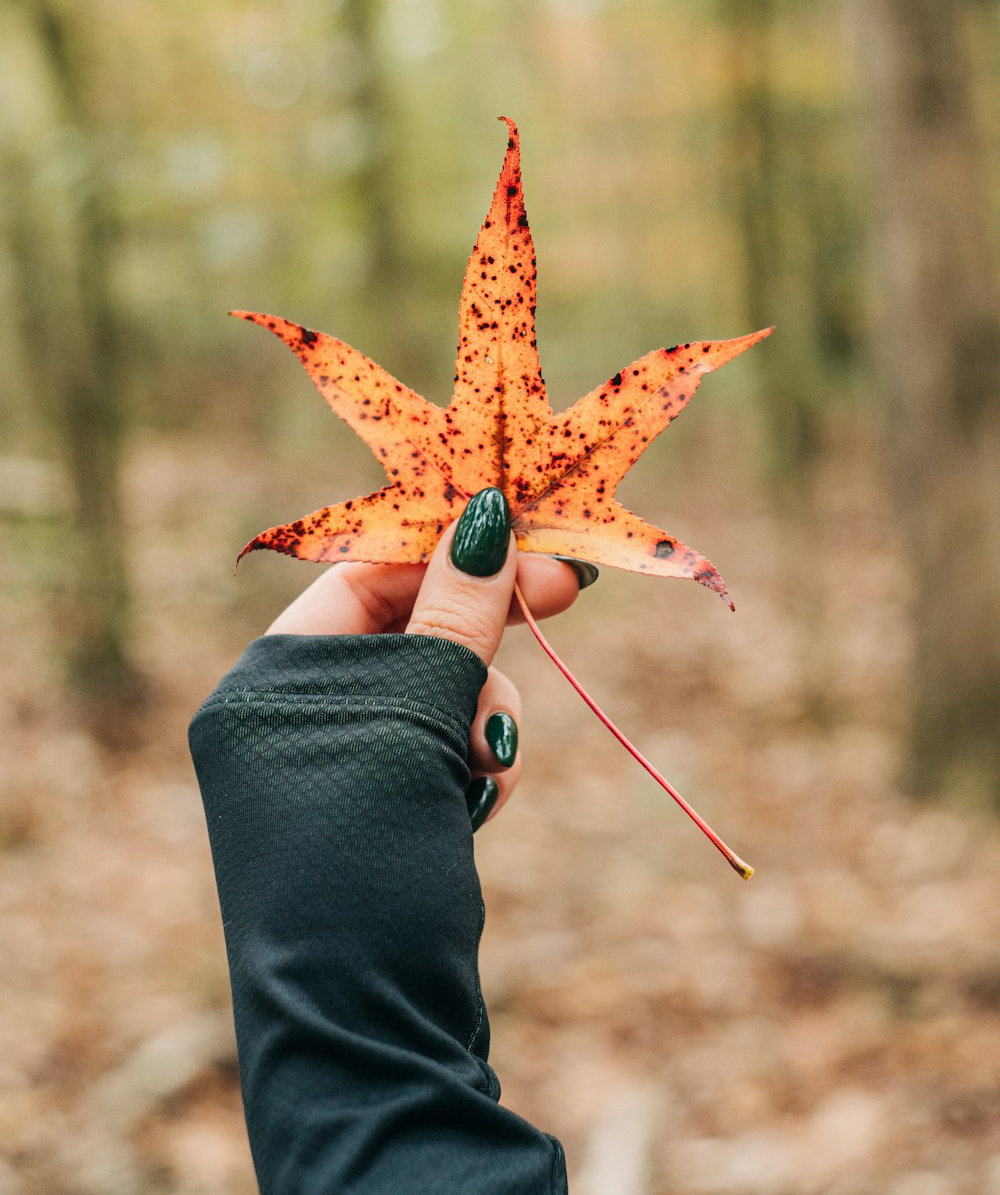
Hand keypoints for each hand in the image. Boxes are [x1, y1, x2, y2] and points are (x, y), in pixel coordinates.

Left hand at [266, 489, 593, 830]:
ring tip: (489, 764)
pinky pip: (445, 754)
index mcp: (276, 675)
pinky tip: (478, 806)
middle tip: (562, 595)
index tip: (531, 541)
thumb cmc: (371, 841)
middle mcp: (301, 711)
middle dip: (482, 638)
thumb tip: (485, 515)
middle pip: (412, 631)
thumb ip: (457, 614)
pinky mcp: (387, 807)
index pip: (369, 577)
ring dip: (484, 719)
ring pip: (442, 695)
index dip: (454, 554)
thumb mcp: (419, 713)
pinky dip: (476, 770)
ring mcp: (343, 764)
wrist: (361, 1014)